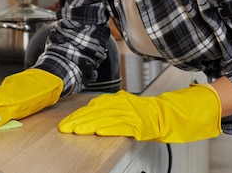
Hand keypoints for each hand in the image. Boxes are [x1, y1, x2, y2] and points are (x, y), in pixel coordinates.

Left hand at [58, 84, 221, 142]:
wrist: (166, 114)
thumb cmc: (142, 113)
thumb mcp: (121, 106)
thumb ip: (105, 108)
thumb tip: (86, 114)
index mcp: (115, 99)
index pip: (91, 107)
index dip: (77, 116)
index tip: (65, 123)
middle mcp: (121, 104)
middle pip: (95, 112)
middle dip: (79, 121)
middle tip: (65, 128)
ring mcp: (130, 114)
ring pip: (106, 119)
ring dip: (90, 125)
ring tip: (77, 131)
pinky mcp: (138, 124)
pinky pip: (122, 126)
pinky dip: (110, 129)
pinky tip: (100, 132)